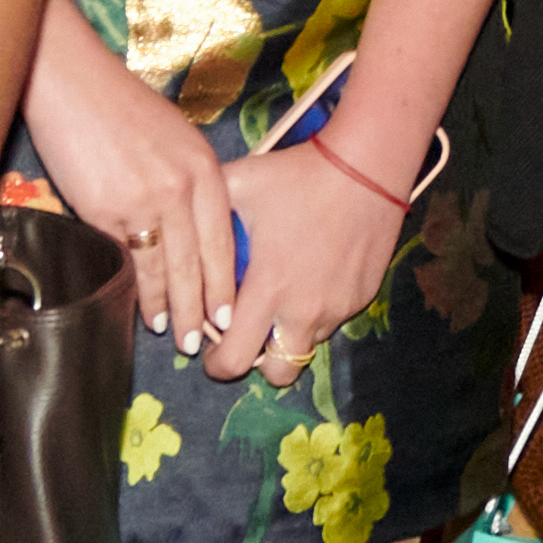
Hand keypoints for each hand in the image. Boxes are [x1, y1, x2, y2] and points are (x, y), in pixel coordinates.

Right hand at [30, 72, 233, 348]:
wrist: (74, 86)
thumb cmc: (124, 108)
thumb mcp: (178, 139)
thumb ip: (192, 182)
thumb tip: (196, 228)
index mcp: (205, 169)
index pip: (223, 240)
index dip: (226, 282)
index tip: (230, 314)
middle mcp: (182, 189)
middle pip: (198, 263)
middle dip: (203, 308)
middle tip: (206, 342)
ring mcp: (145, 202)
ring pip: (165, 269)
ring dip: (171, 308)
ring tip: (176, 336)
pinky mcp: (106, 211)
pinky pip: (127, 260)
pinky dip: (137, 290)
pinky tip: (142, 309)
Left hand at [193, 128, 408, 388]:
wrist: (367, 167)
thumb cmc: (296, 175)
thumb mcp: (238, 186)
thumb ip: (202, 216)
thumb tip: (175, 235)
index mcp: (268, 289)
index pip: (235, 359)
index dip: (215, 363)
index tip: (209, 347)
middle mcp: (304, 310)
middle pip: (277, 375)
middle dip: (255, 364)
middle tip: (243, 337)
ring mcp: (337, 307)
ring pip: (305, 346)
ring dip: (286, 335)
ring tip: (278, 300)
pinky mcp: (362, 298)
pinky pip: (331, 320)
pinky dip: (314, 312)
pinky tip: (310, 276)